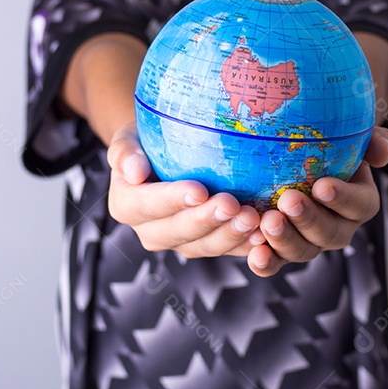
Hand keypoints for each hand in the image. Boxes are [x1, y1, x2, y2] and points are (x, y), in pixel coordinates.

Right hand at [106, 121, 264, 257]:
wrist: (163, 155)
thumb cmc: (146, 141)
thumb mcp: (128, 138)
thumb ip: (124, 153)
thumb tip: (133, 171)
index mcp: (127, 206)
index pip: (148, 206)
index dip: (173, 200)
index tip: (199, 190)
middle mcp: (151, 231)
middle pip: (178, 232)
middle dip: (207, 221)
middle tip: (232, 205)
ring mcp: (180, 242)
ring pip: (204, 246)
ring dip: (230, 235)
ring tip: (253, 219)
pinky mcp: (205, 245)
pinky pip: (226, 250)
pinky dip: (245, 244)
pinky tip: (263, 234)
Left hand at [247, 125, 387, 276]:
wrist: (298, 157)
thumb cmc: (331, 145)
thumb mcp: (356, 136)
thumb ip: (375, 141)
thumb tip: (383, 153)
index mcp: (360, 201)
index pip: (360, 205)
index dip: (343, 199)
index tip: (321, 186)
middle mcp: (338, 227)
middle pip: (330, 234)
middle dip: (309, 220)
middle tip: (288, 201)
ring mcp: (309, 242)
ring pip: (304, 251)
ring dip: (285, 240)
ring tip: (267, 222)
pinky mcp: (282, 250)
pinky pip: (276, 263)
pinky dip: (266, 262)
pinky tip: (255, 253)